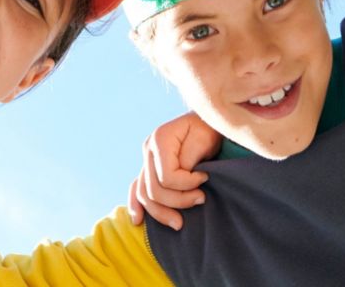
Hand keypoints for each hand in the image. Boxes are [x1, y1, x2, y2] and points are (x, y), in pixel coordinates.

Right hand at [128, 112, 221, 230]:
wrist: (207, 122)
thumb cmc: (208, 129)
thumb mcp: (203, 139)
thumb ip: (188, 160)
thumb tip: (181, 179)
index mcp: (159, 139)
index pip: (166, 176)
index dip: (187, 184)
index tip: (205, 178)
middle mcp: (148, 149)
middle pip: (154, 189)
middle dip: (179, 200)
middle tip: (202, 198)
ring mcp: (146, 159)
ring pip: (145, 195)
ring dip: (162, 213)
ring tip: (180, 223)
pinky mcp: (149, 169)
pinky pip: (137, 189)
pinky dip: (136, 205)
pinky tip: (138, 220)